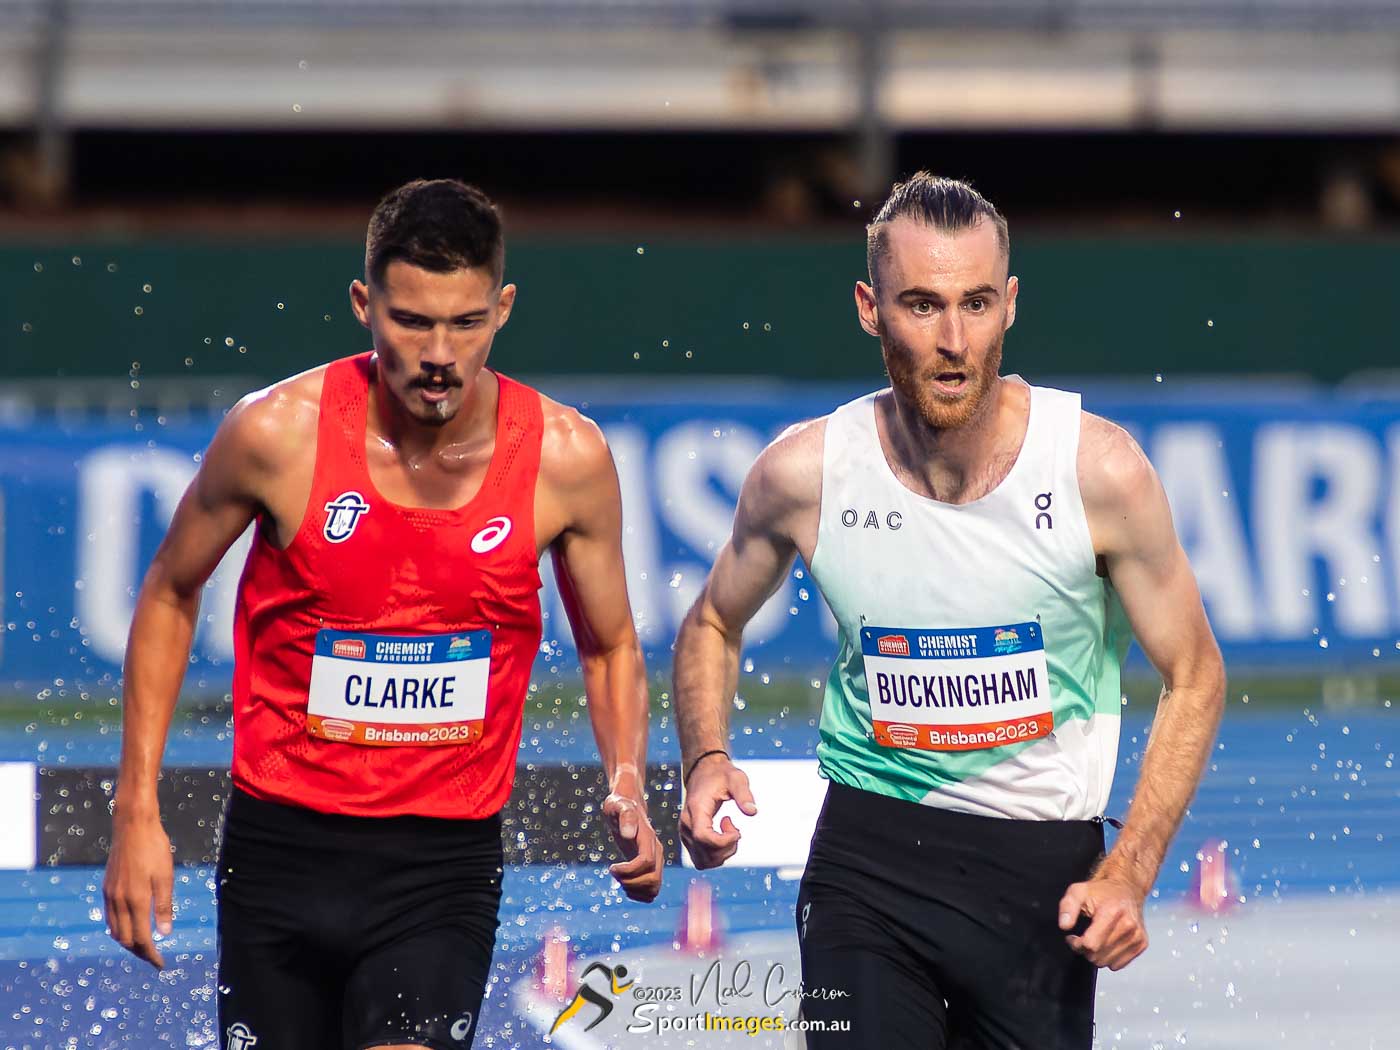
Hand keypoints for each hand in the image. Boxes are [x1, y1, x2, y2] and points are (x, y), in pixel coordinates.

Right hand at [103, 811, 174, 969]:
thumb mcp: (166, 877)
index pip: (141, 939)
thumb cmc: (155, 849)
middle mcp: (119, 901)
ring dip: (128, 942)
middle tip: (154, 958)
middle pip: (125, 939)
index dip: (151, 955)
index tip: (161, 964)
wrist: (132, 826)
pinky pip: (110, 917)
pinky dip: (119, 929)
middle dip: (140, 952)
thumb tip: (165, 934)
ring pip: (115, 930)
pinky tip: (130, 927)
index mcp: (136, 901)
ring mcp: (110, 895)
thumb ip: (164, 907)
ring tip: (144, 946)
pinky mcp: (106, 888)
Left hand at [602, 792, 662, 901]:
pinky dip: (638, 894)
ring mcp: (655, 860)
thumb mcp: (618, 805)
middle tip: (614, 873)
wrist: (627, 805)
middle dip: (630, 883)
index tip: (612, 867)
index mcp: (649, 839)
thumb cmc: (619, 805)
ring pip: (654, 888)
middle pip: (653, 880)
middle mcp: (656, 851)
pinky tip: (624, 884)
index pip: (647, 863)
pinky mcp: (650, 867)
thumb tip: (628, 834)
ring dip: (634, 890)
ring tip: (619, 880)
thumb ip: (625, 816)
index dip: (628, 871)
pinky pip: (652, 890)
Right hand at [678, 756, 756, 869]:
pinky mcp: (689, 838)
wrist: (704, 771)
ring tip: (730, 832)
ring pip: (702, 861)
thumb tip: (752, 812)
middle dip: (727, 848)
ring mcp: (685, 833)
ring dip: (722, 854)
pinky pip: (701, 859)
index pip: (703, 837)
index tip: (737, 831)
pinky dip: (716, 855)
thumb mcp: (736, 779)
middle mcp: (686, 824)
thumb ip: (744, 794)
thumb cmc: (721, 774)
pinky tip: (723, 837)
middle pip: (704, 853)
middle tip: (735, 828)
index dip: (723, 841)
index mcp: (696, 809)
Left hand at [1058, 875, 1147, 970]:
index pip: (1091, 945)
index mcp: (1112, 912)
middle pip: (1098, 956)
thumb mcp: (1078, 891)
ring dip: (1097, 955)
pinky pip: (1118, 964)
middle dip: (1085, 950)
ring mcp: (1137, 936)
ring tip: (1094, 939)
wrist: (1127, 889)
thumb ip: (1067, 907)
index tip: (1073, 936)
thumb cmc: (1100, 891)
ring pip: (1107, 963)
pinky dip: (1109, 958)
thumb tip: (1064, 926)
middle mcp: (1128, 926)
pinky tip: (1106, 943)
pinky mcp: (1142, 944)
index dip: (1077, 944)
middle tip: (1083, 937)